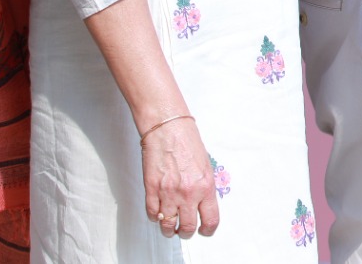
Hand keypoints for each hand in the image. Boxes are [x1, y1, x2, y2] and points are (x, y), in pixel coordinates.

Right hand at [142, 117, 219, 238]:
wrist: (168, 128)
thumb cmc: (187, 141)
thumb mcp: (206, 165)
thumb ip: (204, 187)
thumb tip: (202, 204)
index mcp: (205, 186)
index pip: (210, 220)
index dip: (207, 230)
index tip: (204, 230)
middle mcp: (188, 193)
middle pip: (187, 228)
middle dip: (186, 232)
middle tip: (184, 230)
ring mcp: (168, 193)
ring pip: (167, 225)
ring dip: (168, 229)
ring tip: (170, 226)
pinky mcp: (151, 189)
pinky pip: (152, 214)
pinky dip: (155, 216)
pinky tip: (158, 212)